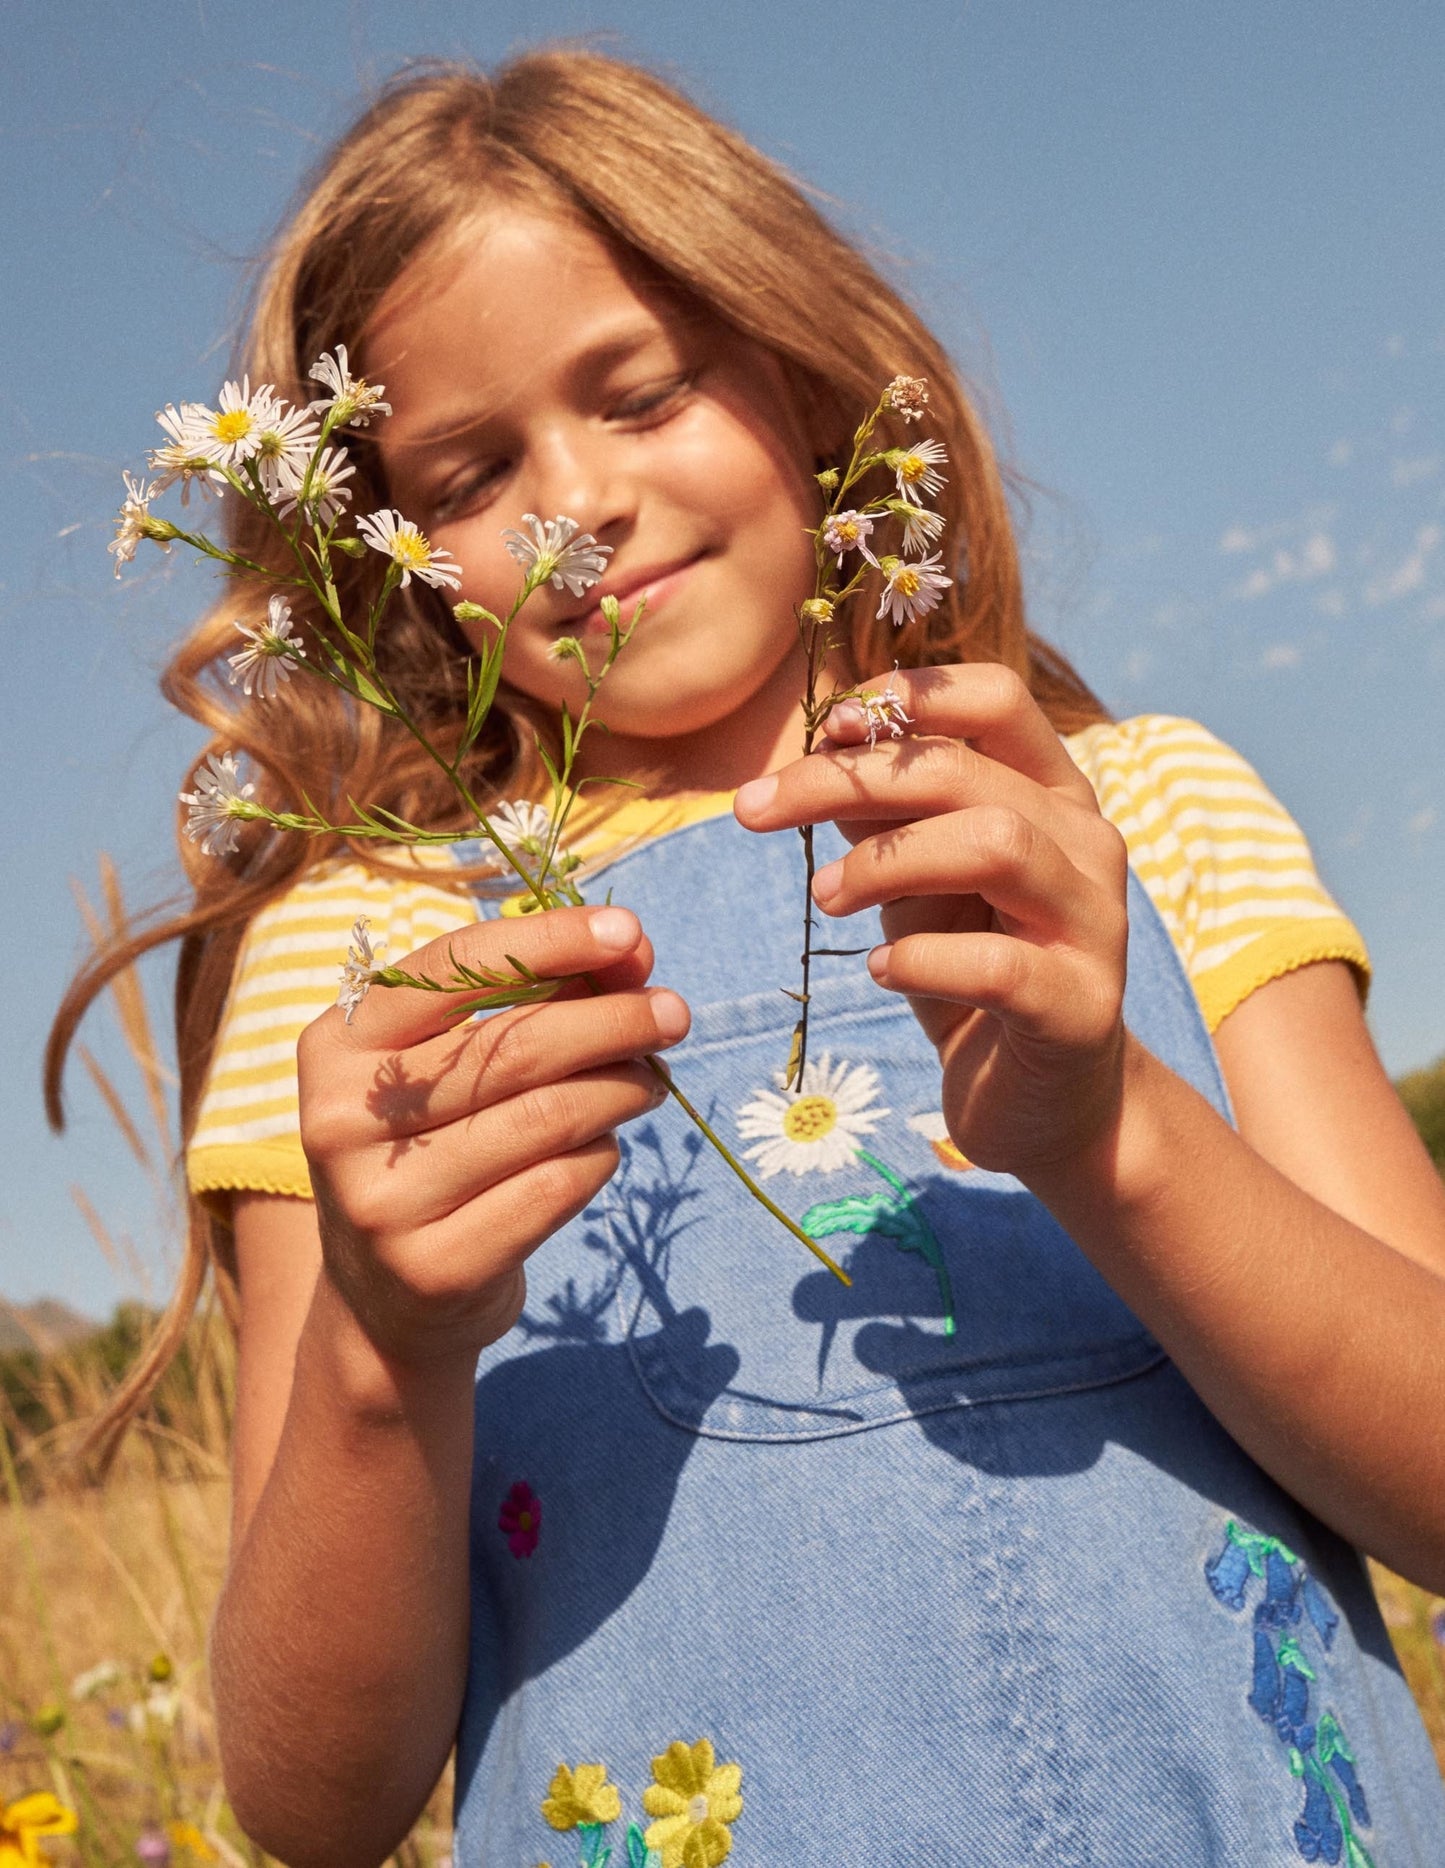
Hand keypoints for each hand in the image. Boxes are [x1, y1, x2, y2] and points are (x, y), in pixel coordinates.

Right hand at [296, 905, 687, 1367]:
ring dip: (621, 1087)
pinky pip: (557, 1186)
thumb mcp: (448, 1068)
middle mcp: (342, 1119)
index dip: (549, 941)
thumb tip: (630, 952)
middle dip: (613, 1020)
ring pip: (547, 1118)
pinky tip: (603, 1147)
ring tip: (650, 1079)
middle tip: (674, 1013)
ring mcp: (383, 1200)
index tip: (630, 932)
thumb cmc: (435, 1148)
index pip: (451, 969)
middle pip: (514, 1048)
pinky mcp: (435, 1266)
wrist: (385, 1302)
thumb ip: (528, 1000)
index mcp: (337, 1045)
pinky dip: (600, 1155)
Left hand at [733, 664, 1129, 1180]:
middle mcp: (1087, 845)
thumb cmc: (972, 973)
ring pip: (995, 845)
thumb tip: (821, 743)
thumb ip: (884, 815)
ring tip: (823, 898)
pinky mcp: (1081, 1008)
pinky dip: (920, 959)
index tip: (824, 725)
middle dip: (846, 781)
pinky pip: (998, 965)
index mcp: (1054, 796)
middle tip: (756, 810)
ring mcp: (1095, 925)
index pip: (998, 700)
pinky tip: (878, 970)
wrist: (1042, 1102)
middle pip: (965, 772)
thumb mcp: (917, 882)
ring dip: (886, 862)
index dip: (909, 698)